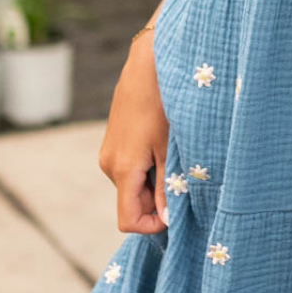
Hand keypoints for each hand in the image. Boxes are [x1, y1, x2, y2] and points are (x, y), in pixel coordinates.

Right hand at [98, 32, 169, 236]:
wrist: (148, 66)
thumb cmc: (164, 105)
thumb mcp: (170, 150)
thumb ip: (166, 188)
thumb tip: (167, 220)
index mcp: (123, 170)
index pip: (127, 221)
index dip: (152, 225)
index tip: (176, 213)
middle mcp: (109, 165)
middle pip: (132, 203)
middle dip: (157, 200)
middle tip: (183, 175)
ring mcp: (108, 153)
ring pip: (132, 186)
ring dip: (154, 181)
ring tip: (174, 155)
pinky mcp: (113, 143)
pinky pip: (130, 169)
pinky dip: (148, 167)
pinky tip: (164, 145)